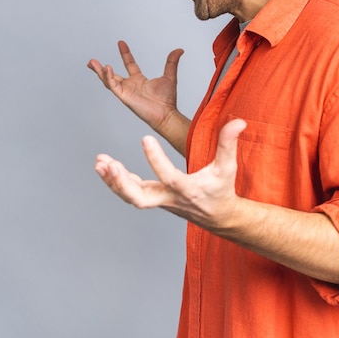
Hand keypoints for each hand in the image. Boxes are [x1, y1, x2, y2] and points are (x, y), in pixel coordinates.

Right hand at [87, 40, 184, 132]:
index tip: (121, 43)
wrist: (166, 114)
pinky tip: (106, 68)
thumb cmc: (167, 100)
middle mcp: (130, 86)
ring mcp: (126, 91)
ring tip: (92, 63)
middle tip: (91, 61)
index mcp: (139, 80)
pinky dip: (108, 77)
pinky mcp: (124, 97)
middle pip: (111, 75)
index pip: (129, 64)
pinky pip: (113, 86)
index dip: (125, 53)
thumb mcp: (169, 76)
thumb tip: (179, 50)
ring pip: (108, 80)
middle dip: (100, 68)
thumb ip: (171, 62)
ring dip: (100, 72)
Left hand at [94, 119, 246, 229]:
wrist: (218, 217)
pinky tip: (104, 165)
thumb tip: (238, 121)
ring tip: (100, 162)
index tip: (145, 138)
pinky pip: (129, 192)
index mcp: (187, 190)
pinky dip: (115, 180)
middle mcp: (169, 198)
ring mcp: (158, 200)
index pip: (169, 177)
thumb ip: (228, 144)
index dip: (156, 160)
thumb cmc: (222, 190)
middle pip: (140, 199)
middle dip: (122, 183)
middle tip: (108, 165)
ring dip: (112, 181)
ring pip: (130, 197)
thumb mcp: (228, 167)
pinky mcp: (152, 197)